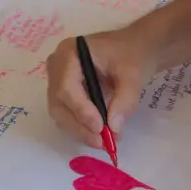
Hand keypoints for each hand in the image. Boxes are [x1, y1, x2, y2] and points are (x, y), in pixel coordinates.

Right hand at [45, 27, 159, 150]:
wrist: (134, 48)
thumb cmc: (132, 54)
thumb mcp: (133, 74)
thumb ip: (125, 100)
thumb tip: (114, 128)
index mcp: (69, 53)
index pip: (67, 87)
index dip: (81, 110)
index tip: (100, 128)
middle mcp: (56, 66)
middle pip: (59, 102)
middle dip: (79, 125)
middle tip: (101, 142)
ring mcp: (58, 79)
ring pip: (60, 112)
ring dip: (79, 130)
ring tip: (103, 142)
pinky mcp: (64, 92)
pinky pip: (66, 113)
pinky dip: (80, 127)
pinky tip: (98, 135)